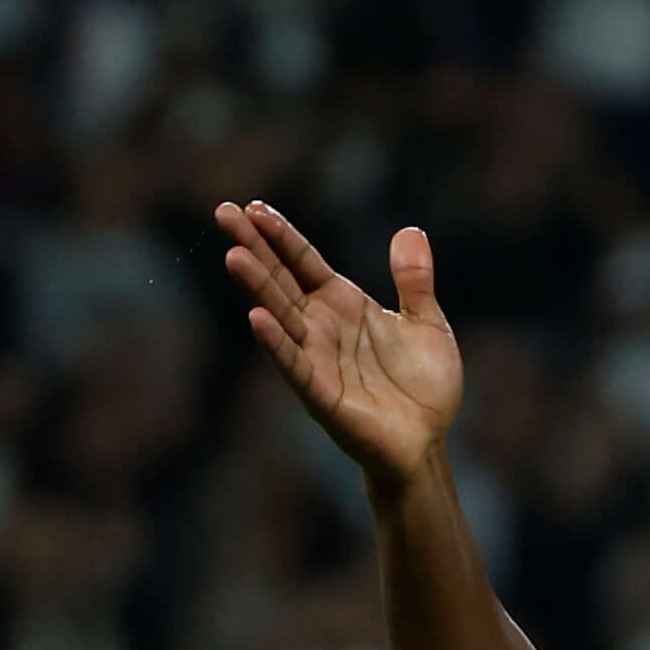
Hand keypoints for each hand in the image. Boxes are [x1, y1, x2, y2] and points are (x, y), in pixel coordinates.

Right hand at [216, 203, 464, 485]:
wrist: (427, 442)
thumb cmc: (423, 386)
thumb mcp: (426, 323)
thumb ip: (414, 281)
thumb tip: (410, 230)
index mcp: (342, 304)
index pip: (302, 261)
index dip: (279, 235)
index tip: (252, 207)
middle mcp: (321, 326)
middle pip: (281, 279)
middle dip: (253, 247)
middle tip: (223, 212)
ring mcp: (316, 359)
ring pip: (281, 315)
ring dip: (257, 287)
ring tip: (234, 255)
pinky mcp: (321, 394)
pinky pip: (294, 364)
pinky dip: (276, 343)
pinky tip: (257, 318)